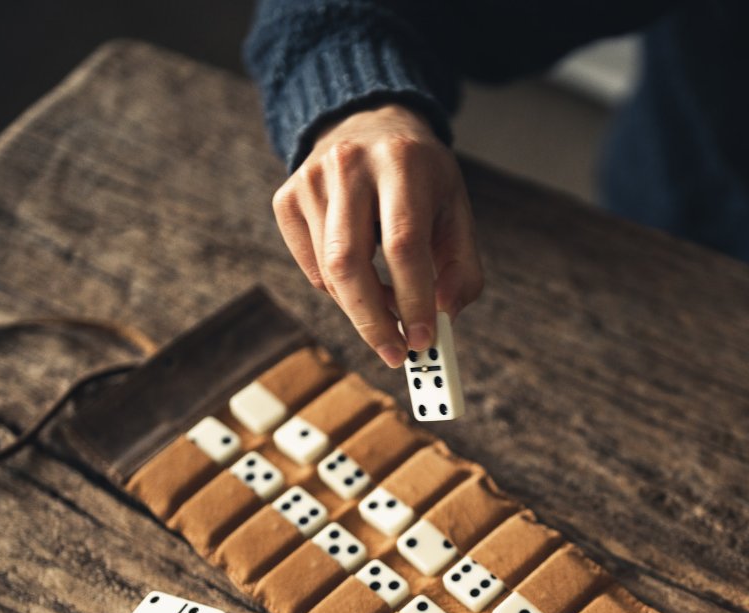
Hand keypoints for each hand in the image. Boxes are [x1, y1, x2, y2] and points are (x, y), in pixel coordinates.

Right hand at [271, 105, 482, 366]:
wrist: (370, 123)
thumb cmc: (421, 179)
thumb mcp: (457, 211)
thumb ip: (461, 268)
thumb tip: (443, 317)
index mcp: (402, 163)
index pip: (403, 245)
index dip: (412, 301)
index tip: (422, 340)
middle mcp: (350, 164)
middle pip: (350, 264)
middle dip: (373, 322)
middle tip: (396, 354)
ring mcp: (311, 179)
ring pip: (329, 274)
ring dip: (362, 308)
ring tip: (390, 308)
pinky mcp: (287, 198)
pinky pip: (311, 268)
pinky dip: (338, 290)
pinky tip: (362, 277)